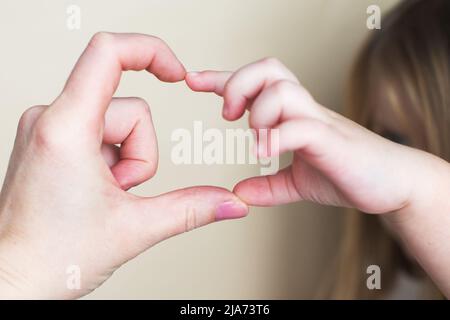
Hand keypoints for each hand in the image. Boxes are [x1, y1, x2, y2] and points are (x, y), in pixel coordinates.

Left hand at [0, 32, 247, 298]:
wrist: (12, 282)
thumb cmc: (51, 257)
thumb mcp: (135, 228)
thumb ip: (192, 209)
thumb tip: (231, 202)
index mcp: (66, 128)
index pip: (108, 53)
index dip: (151, 51)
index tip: (176, 71)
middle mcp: (50, 119)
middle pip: (129, 109)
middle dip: (140, 154)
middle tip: (120, 191)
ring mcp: (48, 130)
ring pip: (116, 124)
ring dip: (125, 160)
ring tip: (105, 194)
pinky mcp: (49, 141)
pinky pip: (98, 135)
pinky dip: (109, 161)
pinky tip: (95, 190)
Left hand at [185, 57, 435, 213]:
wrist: (391, 185)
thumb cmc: (347, 175)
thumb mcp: (299, 183)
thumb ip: (270, 186)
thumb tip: (239, 192)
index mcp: (293, 114)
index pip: (254, 83)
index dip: (220, 79)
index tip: (192, 80)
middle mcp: (304, 110)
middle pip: (268, 68)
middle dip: (238, 83)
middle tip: (228, 115)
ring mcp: (319, 122)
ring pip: (282, 89)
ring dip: (258, 112)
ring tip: (256, 139)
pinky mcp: (332, 141)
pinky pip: (300, 127)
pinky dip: (276, 139)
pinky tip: (267, 155)